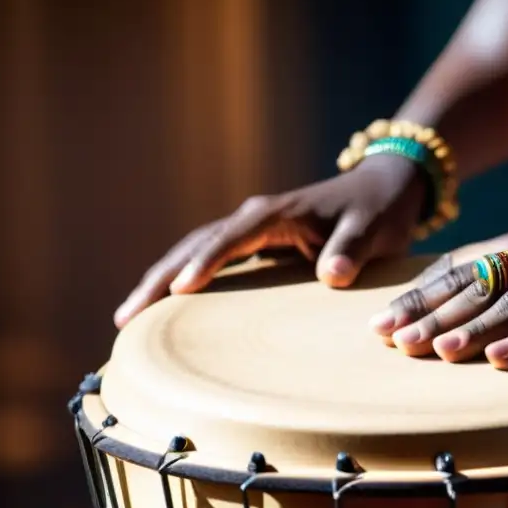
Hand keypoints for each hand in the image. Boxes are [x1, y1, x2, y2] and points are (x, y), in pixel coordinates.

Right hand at [114, 156, 425, 327]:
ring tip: (127, 318)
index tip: (179, 292)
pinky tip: (163, 310)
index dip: (204, 263)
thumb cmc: (377, 211)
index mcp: (275, 213)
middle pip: (194, 246)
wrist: (382, 190)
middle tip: (125, 317)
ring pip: (192, 253)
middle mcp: (253, 218)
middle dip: (159, 279)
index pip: (230, 238)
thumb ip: (352, 251)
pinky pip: (208, 262)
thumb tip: (331, 275)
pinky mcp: (252, 245)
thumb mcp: (373, 230)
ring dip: (160, 282)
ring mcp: (248, 231)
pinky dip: (182, 282)